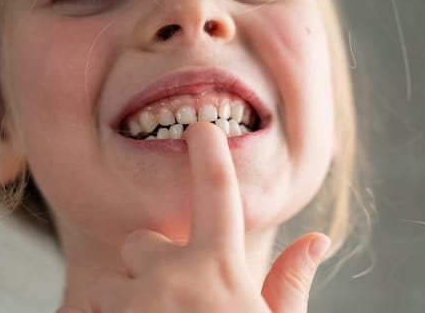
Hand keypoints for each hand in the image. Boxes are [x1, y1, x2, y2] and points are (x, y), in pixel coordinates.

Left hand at [58, 122, 329, 312]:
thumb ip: (291, 282)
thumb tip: (319, 239)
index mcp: (219, 269)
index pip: (216, 191)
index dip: (209, 153)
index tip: (201, 129)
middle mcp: (170, 278)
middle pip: (139, 243)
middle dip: (151, 264)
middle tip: (172, 303)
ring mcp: (131, 307)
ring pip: (104, 285)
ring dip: (122, 303)